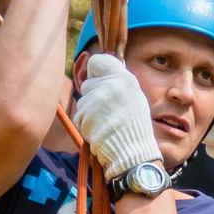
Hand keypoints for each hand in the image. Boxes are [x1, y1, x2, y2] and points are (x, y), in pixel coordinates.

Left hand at [72, 55, 162, 184]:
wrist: (133, 153)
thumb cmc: (134, 128)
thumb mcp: (133, 98)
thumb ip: (117, 84)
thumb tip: (98, 74)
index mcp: (125, 78)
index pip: (98, 60)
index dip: (95, 72)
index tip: (99, 81)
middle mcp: (111, 85)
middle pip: (87, 84)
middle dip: (92, 98)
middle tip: (106, 112)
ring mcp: (98, 100)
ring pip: (82, 102)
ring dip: (89, 114)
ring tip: (105, 124)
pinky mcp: (87, 116)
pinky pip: (79, 117)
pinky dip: (85, 126)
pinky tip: (100, 132)